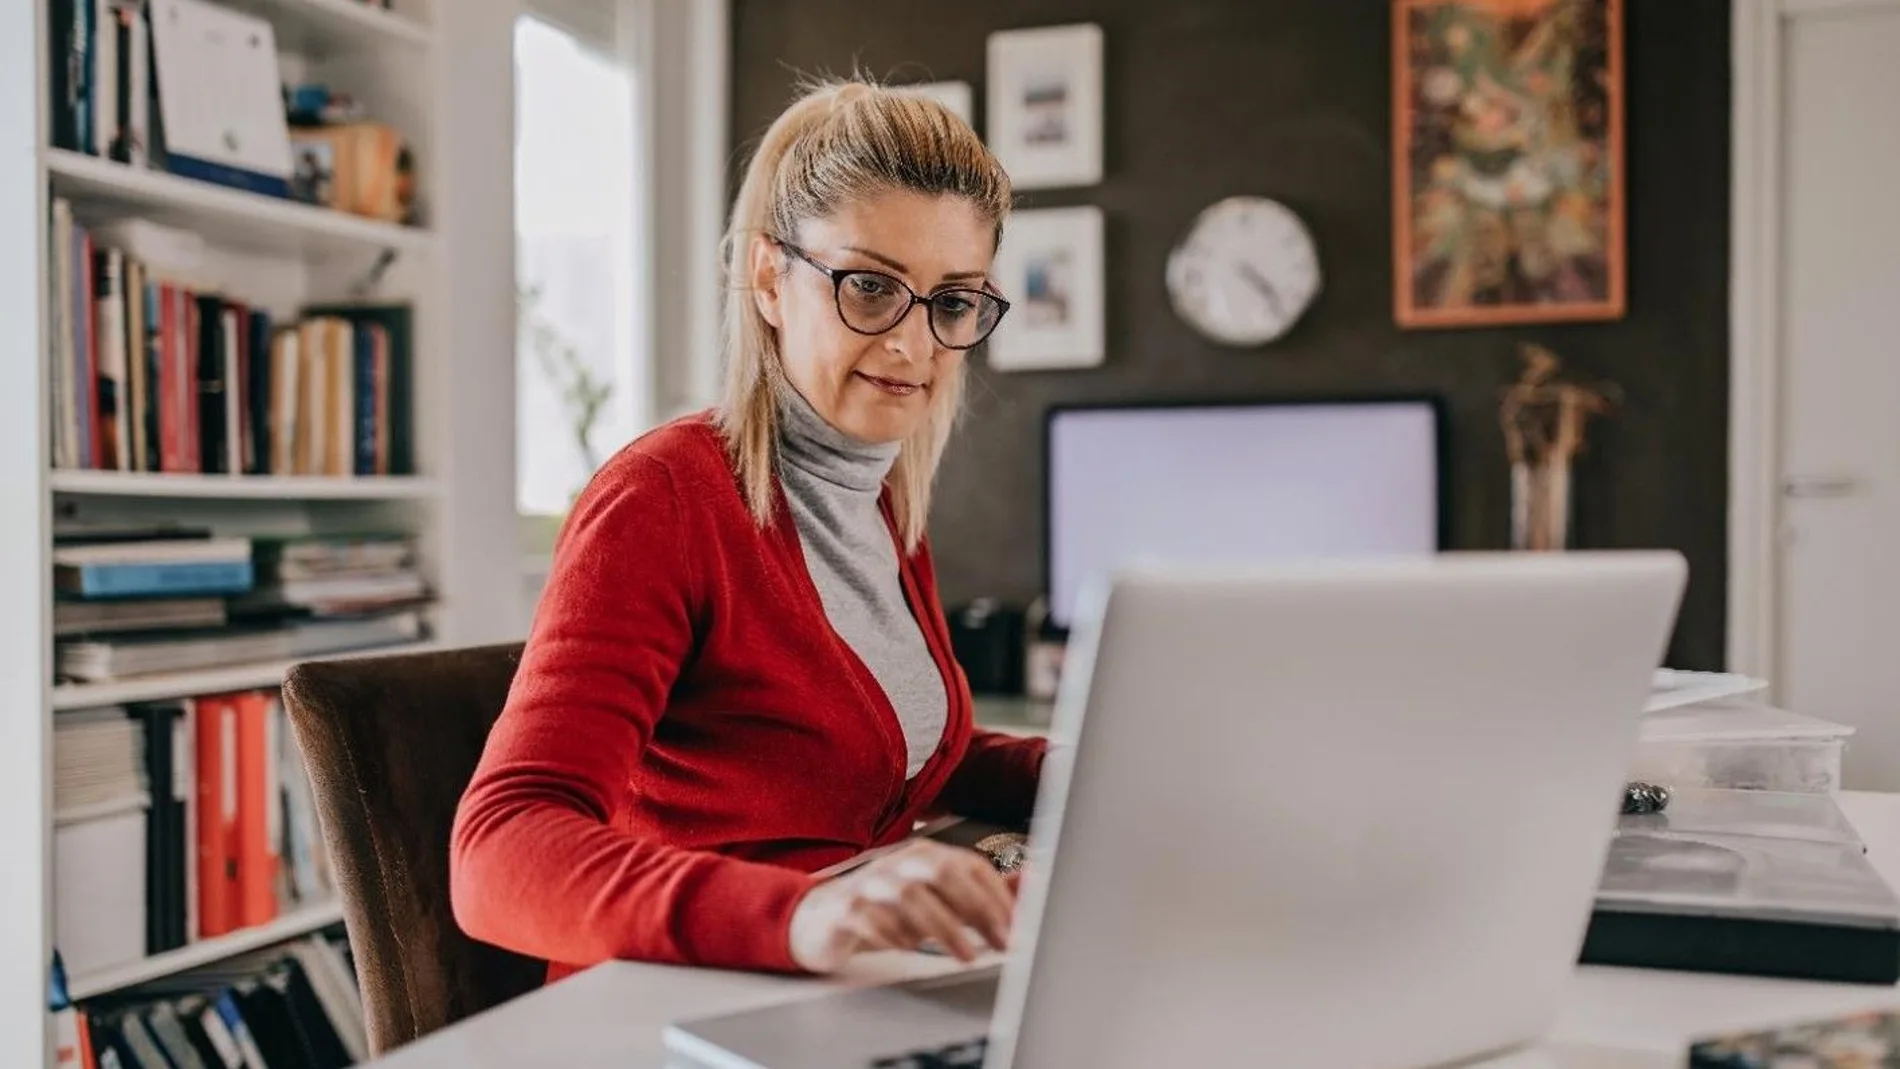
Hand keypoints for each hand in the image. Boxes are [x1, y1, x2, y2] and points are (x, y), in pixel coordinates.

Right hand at [788, 840, 1015, 972]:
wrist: (822, 918)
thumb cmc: (888, 909)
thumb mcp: (936, 899)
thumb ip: (981, 892)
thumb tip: (1031, 882)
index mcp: (926, 855)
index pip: (970, 865)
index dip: (997, 896)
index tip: (1016, 927)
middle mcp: (899, 862)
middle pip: (942, 873)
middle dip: (976, 909)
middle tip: (999, 942)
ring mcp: (870, 883)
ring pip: (910, 896)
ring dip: (944, 928)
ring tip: (966, 955)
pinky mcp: (845, 908)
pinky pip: (873, 919)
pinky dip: (896, 935)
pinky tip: (911, 949)